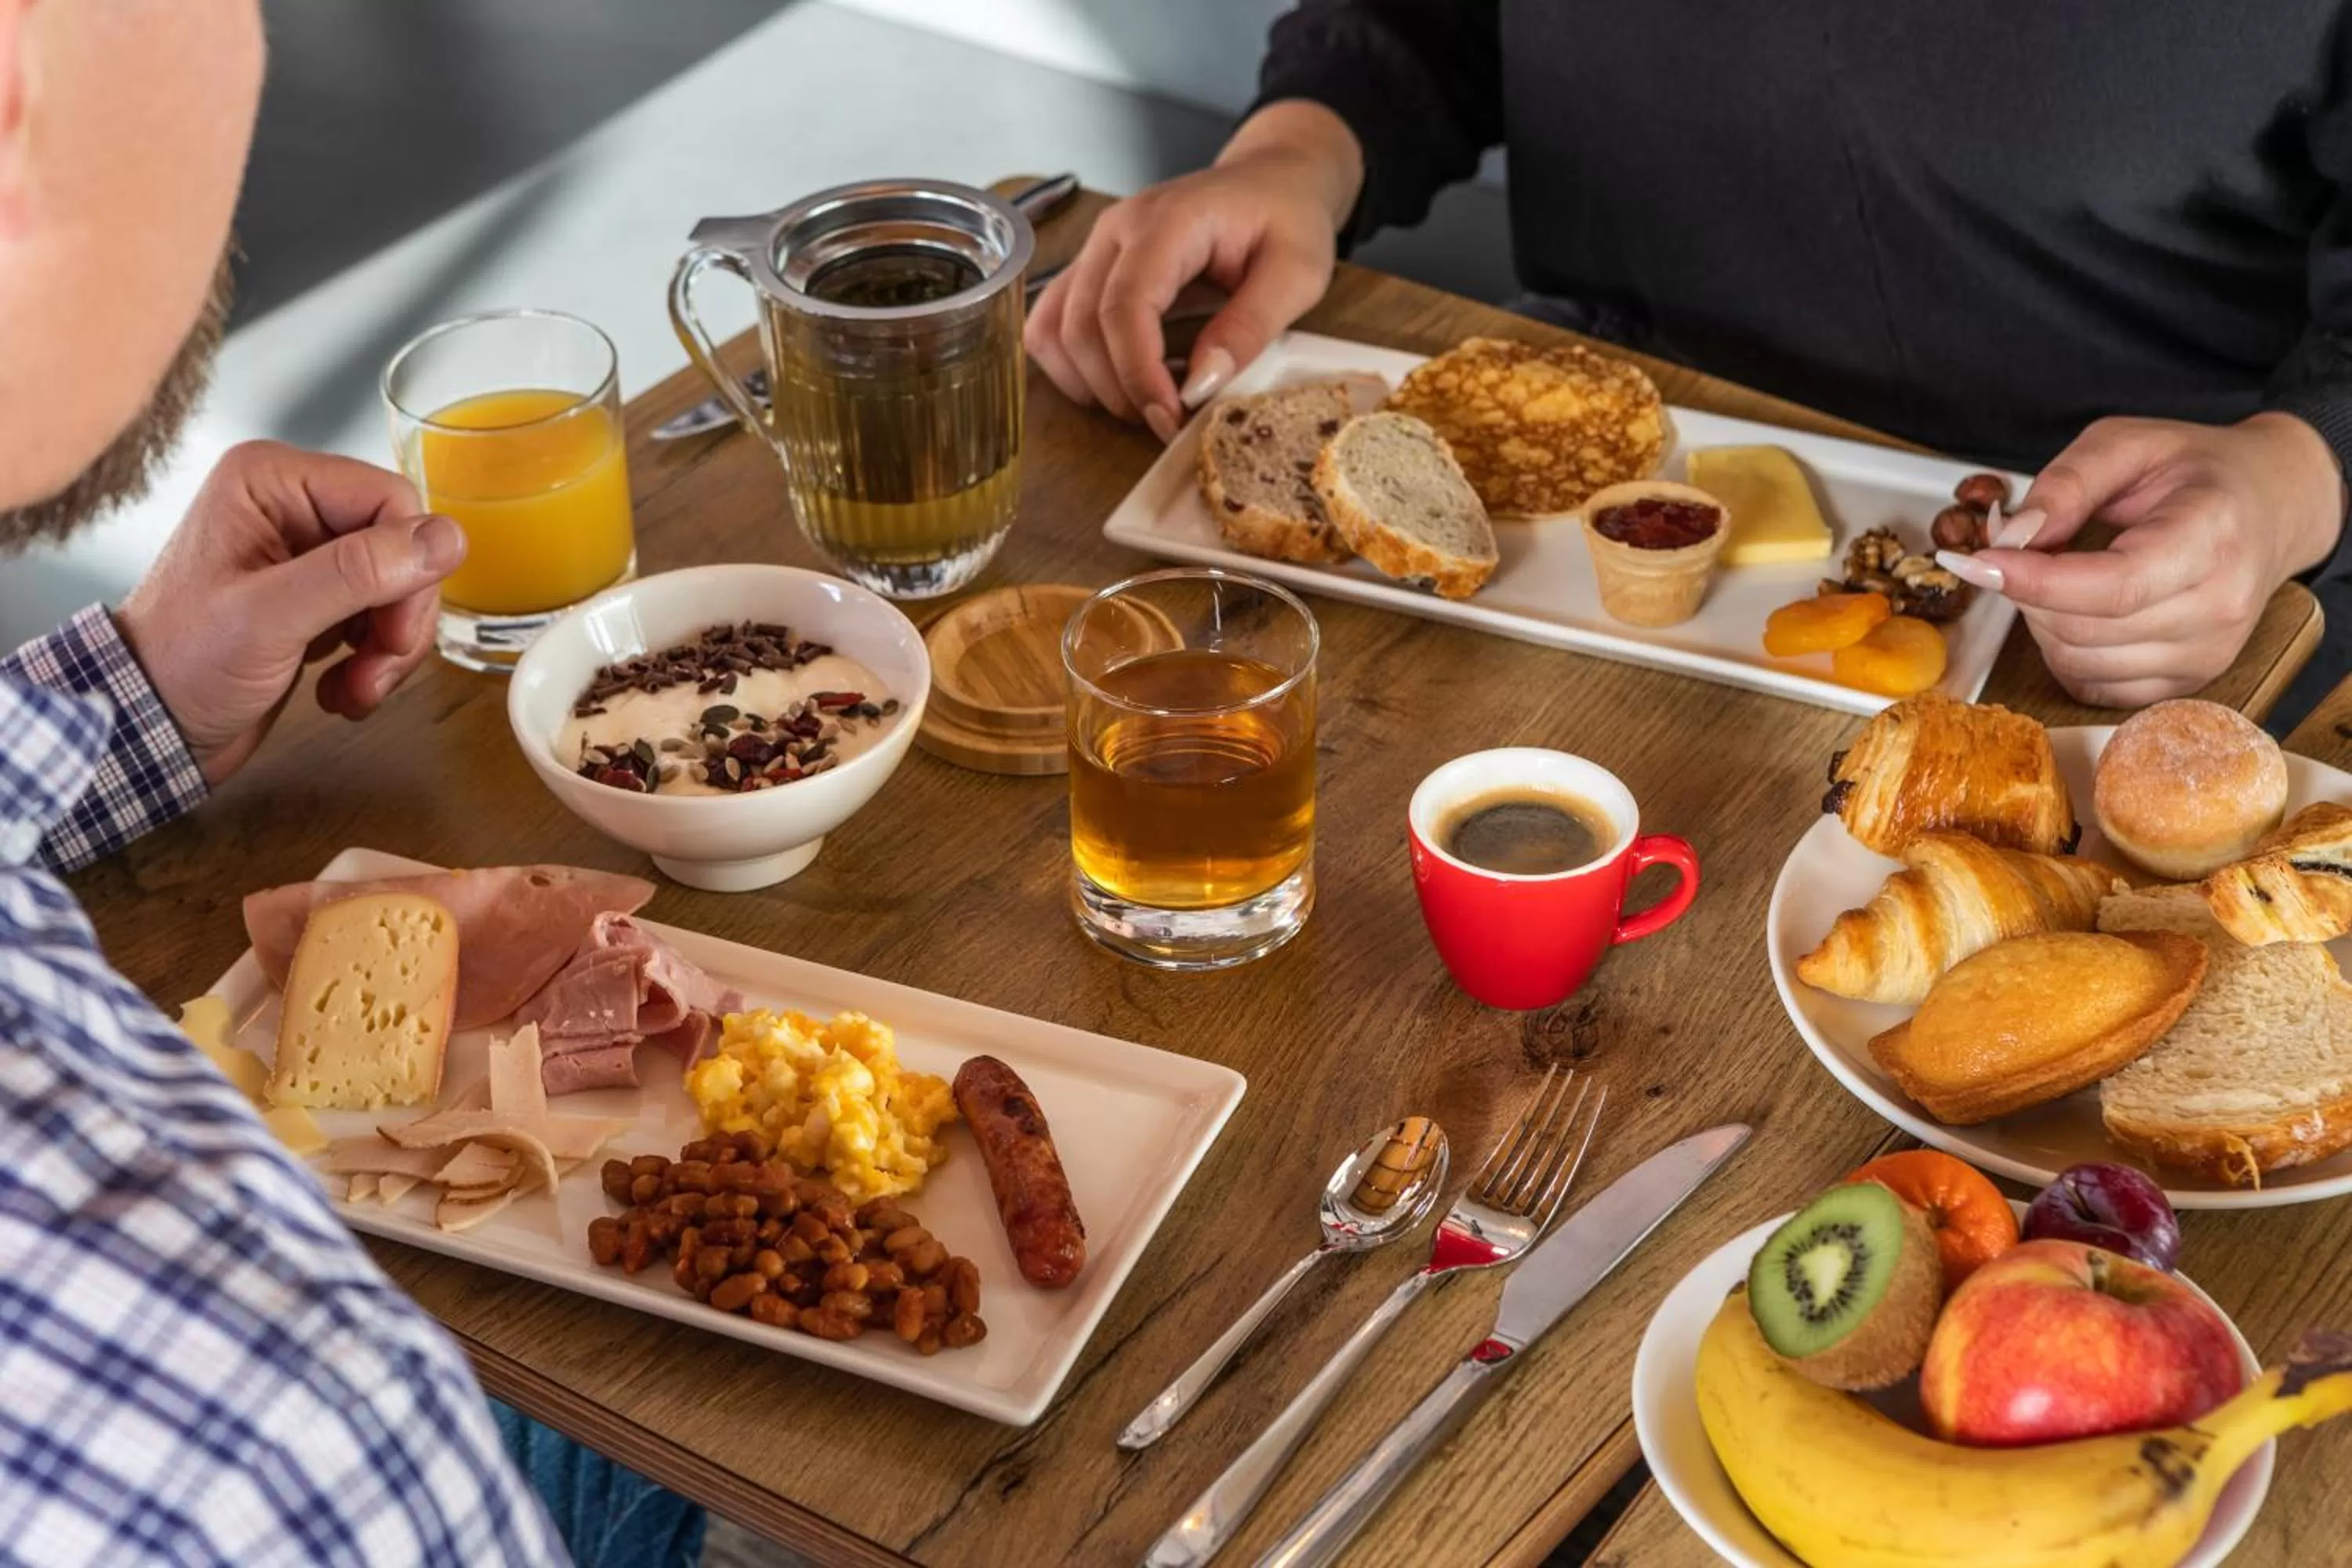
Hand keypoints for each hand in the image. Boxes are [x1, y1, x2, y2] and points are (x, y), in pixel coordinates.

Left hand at [116, 441, 466, 783]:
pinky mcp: (317, 597)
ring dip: (390, 649)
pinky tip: (340, 689)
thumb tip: (448, 537)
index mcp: (272, 481)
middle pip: (403, 546)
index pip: (391, 500)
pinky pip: (382, 616)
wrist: (147, 728)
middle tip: (375, 669)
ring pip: (401, 586)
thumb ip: (359, 572)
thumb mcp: (270, 618)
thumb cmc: (181, 666)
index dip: (409, 570)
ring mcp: (306, 553)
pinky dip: (374, 662)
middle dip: (399, 618)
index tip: (393, 634)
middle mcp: (292, 505)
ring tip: (354, 689)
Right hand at [1025, 101, 1361, 441]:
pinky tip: (1117, 382)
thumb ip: (1249, 327)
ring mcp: (1097, 248)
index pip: (1124, 306)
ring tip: (1145, 403)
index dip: (1139, 373)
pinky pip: (1051, 324)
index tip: (1171, 417)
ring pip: (1055, 329)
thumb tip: (1199, 387)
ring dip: (1091, 382)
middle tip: (1169, 421)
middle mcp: (1116, 230)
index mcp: (1167, 221)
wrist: (1274, 177)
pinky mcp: (1090, 269)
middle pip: (1081, 324)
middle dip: (1119, 388)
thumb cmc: (1288, 219)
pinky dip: (1072, 365)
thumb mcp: (1297, 273)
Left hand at [1936, 413, 2342, 707]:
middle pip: (2083, 629)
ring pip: (2078, 662)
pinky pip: (2093, 687)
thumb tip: (2012, 536)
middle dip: (2028, 591)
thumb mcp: (2130, 443)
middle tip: (2022, 550)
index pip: (2112, 586)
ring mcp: (2207, 653)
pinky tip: (2074, 611)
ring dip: (2042, 621)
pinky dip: (2063, 652)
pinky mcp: (2187, 682)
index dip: (2034, 581)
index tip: (1979, 562)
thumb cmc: (2198, 472)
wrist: (2272, 506)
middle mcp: (2219, 606)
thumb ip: (2067, 482)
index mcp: (2212, 537)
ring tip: (2056, 575)